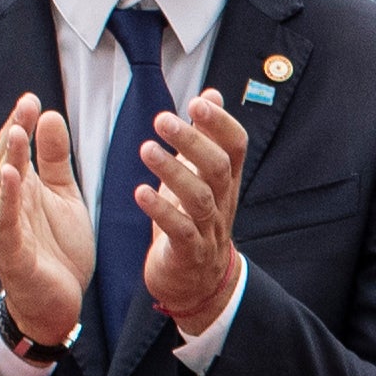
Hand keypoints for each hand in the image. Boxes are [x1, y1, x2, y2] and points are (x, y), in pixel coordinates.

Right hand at [0, 95, 91, 348]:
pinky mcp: (12, 253)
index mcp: (23, 190)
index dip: (23, 124)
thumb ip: (56, 161)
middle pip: (8, 164)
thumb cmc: (57, 248)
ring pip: (4, 190)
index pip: (18, 152)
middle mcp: (10, 205)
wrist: (57, 303)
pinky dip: (8, 200)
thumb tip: (50, 116)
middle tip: (26, 106)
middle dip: (16, 135)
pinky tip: (13, 178)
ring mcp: (7, 229)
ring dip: (10, 161)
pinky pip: (7, 224)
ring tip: (17, 133)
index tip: (33, 98)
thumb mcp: (64, 198)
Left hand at [137, 91, 247, 336]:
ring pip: (200, 198)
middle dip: (193, 142)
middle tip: (163, 119)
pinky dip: (161, 211)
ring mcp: (208, 229)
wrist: (197, 281)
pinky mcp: (189, 253)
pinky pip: (180, 231)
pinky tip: (140, 193)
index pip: (235, 147)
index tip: (198, 102)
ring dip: (173, 172)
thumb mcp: (202, 175)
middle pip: (218, 168)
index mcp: (225, 181)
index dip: (221, 124)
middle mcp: (222, 202)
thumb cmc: (195, 220)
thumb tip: (212, 94)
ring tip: (146, 149)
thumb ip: (206, 135)